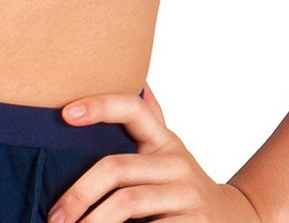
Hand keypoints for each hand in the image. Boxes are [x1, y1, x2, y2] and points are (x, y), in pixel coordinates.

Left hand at [46, 81, 260, 222]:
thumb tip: (136, 79)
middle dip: (80, 192)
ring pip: (128, 202)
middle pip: (118, 167)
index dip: (99, 106)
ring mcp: (186, 194)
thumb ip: (150, 120)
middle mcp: (176, 162)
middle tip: (55, 215)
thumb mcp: (167, 150)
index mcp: (163, 139)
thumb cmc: (182, 183)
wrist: (233, 218)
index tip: (65, 113)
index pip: (132, 108)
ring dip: (93, 220)